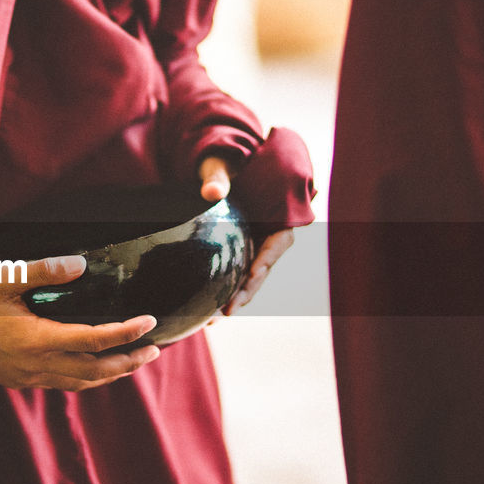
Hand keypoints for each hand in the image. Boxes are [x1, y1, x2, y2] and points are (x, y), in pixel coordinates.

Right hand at [0, 255, 159, 390]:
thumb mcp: (1, 277)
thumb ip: (43, 270)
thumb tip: (81, 265)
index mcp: (36, 339)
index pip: (94, 340)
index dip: (127, 333)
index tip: (150, 322)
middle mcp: (37, 365)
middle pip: (96, 372)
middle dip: (130, 362)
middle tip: (155, 349)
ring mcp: (28, 377)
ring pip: (82, 383)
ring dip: (112, 374)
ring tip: (134, 360)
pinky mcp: (20, 381)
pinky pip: (64, 384)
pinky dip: (88, 377)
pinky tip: (95, 366)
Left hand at [198, 155, 295, 314]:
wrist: (212, 167)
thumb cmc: (221, 163)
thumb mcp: (219, 166)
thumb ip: (217, 177)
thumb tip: (212, 191)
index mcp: (275, 213)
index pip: (279, 241)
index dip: (267, 259)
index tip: (253, 274)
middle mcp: (267, 233)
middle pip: (263, 267)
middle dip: (248, 290)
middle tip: (229, 310)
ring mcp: (253, 244)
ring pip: (249, 277)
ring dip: (234, 298)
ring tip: (213, 320)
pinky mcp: (237, 251)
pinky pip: (234, 275)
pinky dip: (222, 292)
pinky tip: (205, 312)